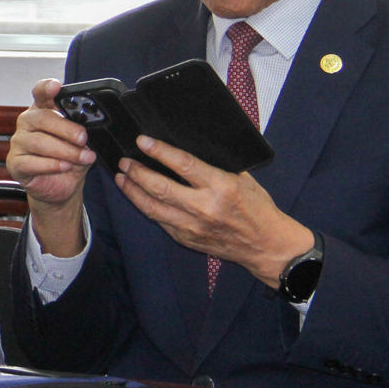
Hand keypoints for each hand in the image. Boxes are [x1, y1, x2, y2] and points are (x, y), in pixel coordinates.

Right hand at [5, 79, 94, 256]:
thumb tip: (88, 129)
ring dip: (65, 151)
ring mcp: (18, 142)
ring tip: (83, 158)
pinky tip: (65, 167)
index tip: (57, 86)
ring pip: (39, 142)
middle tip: (83, 138)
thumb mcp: (82, 143)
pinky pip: (31, 162)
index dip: (47, 88)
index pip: (40, 93)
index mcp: (43, 110)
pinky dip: (52, 165)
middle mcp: (28, 123)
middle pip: (41, 118)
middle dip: (66, 129)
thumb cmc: (70, 159)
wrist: (63, 187)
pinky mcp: (15, 163)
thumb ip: (83, 131)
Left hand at [115, 136, 313, 286]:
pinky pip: (159, 220)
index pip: (183, 164)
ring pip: (152, 207)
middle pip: (159, 187)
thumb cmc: (257, 208)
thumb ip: (215, 166)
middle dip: (137, 172)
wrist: (266, 245)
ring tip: (121, 177)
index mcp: (221, 186)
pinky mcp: (186, 238)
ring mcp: (192, 225)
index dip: (159, 151)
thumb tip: (185, 150)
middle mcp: (204, 207)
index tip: (142, 141)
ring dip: (132, 191)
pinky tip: (137, 197)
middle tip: (124, 161)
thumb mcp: (243, 179)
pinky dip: (145, 207)